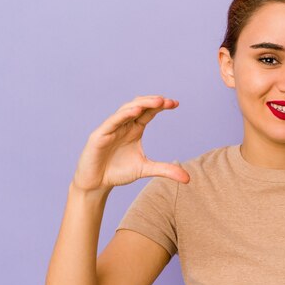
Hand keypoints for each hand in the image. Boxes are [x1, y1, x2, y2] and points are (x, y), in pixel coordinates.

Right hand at [72, 95, 189, 192]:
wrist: (96, 183)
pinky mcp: (99, 135)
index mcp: (134, 129)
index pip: (148, 112)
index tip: (176, 103)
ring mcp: (111, 128)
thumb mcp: (146, 169)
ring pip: (126, 110)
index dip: (160, 106)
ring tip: (156, 101)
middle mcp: (123, 125)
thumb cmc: (118, 172)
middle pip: (139, 106)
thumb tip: (188, 178)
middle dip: (153, 102)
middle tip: (168, 101)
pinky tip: (135, 110)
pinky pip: (112, 121)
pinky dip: (123, 115)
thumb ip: (165, 170)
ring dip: (141, 104)